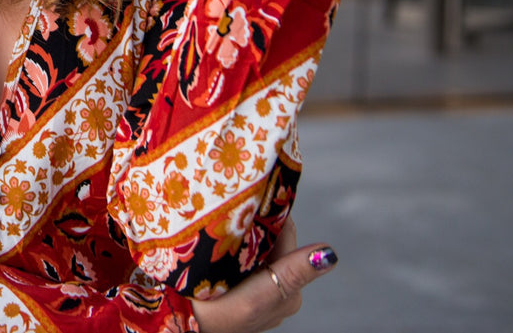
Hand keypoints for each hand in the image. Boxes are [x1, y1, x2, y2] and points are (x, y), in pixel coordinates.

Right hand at [189, 223, 338, 332]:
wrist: (182, 324)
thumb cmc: (219, 313)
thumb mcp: (259, 293)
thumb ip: (294, 271)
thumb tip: (330, 254)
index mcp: (290, 289)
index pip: (286, 234)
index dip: (270, 213)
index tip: (251, 194)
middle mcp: (281, 292)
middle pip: (273, 242)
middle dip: (255, 225)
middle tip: (231, 209)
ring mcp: (262, 293)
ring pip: (257, 250)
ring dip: (243, 238)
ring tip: (223, 225)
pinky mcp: (244, 294)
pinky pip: (245, 263)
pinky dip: (235, 252)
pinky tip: (219, 248)